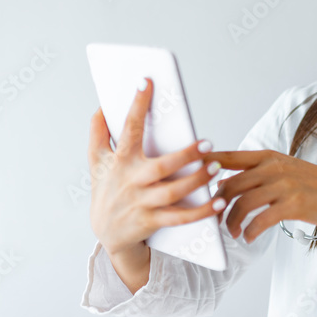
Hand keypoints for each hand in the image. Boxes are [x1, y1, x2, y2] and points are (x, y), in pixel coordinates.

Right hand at [87, 77, 226, 258]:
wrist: (107, 234)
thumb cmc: (107, 190)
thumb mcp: (97, 162)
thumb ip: (98, 133)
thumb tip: (101, 105)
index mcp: (121, 161)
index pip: (129, 129)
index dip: (137, 106)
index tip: (147, 82)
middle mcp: (131, 181)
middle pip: (160, 167)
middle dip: (184, 155)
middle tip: (207, 143)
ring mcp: (141, 203)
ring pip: (172, 192)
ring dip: (196, 181)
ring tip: (216, 167)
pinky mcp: (152, 222)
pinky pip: (180, 218)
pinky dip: (201, 211)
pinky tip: (218, 201)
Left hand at [203, 149, 316, 243]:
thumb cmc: (314, 186)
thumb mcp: (285, 169)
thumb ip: (257, 173)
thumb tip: (225, 182)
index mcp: (268, 157)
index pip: (228, 157)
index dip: (205, 164)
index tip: (189, 174)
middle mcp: (273, 167)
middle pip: (230, 184)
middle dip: (216, 205)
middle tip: (213, 219)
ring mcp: (283, 185)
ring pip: (241, 204)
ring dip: (231, 222)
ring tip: (231, 232)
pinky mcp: (293, 205)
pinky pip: (259, 220)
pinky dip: (249, 231)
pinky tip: (248, 237)